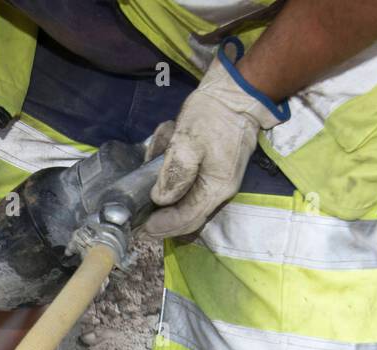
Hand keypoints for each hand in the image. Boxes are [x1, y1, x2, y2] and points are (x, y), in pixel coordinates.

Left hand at [143, 42, 288, 239]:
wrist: (236, 94)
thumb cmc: (212, 115)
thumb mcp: (187, 141)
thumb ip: (174, 173)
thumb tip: (160, 199)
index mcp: (216, 188)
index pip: (187, 219)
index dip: (163, 226)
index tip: (142, 229)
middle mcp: (219, 191)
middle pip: (188, 218)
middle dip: (164, 223)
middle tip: (140, 227)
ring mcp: (217, 181)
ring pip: (187, 201)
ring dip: (166, 193)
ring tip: (149, 172)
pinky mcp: (212, 171)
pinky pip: (189, 183)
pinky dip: (172, 173)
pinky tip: (161, 152)